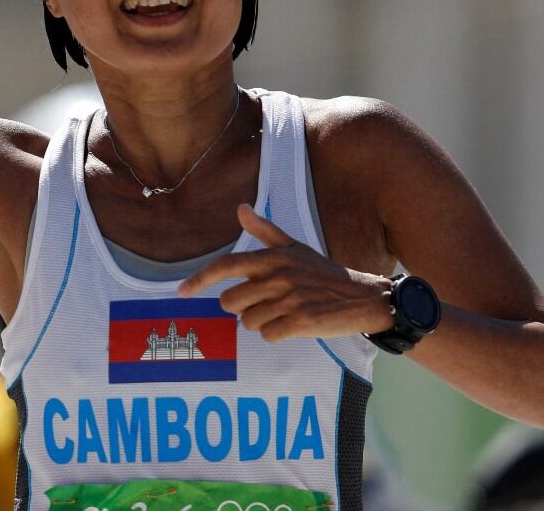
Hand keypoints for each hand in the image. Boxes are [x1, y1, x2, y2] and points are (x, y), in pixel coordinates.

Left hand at [178, 203, 393, 341]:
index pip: (226, 266)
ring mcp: (289, 299)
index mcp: (273, 257)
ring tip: (286, 312)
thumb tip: (240, 208)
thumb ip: (265, 231)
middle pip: (232, 303)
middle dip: (244, 308)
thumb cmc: (324, 273)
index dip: (200, 279)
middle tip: (268, 303)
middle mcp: (278, 276)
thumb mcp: (295, 248)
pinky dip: (277, 334)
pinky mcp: (300, 321)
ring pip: (248, 322)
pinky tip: (294, 324)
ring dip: (263, 322)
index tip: (181, 292)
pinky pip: (268, 335)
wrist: (362, 297)